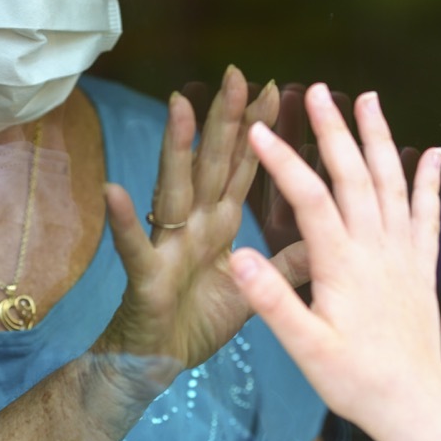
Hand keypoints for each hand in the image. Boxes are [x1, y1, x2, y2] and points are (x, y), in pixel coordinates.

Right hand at [97, 66, 308, 385]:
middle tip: (236, 73)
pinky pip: (134, 246)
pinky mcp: (146, 277)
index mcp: (220, 225)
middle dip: (224, 120)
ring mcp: (167, 246)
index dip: (259, 132)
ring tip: (178, 107)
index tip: (277, 91)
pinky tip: (115, 192)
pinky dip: (124, 221)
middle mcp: (193, 226)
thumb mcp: (257, 293)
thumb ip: (288, 263)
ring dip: (176, 149)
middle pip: (211, 164)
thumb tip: (326, 234)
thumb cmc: (199, 324)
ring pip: (173, 189)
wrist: (157, 366)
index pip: (242, 169)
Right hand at [228, 84, 440, 440]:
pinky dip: (430, 180)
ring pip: (392, 184)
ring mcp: (404, 255)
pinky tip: (432, 152)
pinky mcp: (423, 267)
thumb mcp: (304, 348)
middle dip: (334, 130)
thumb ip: (272, 300)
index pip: (311, 199)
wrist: (413, 406)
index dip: (284, 162)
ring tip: (369, 98)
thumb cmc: (353, 380)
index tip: (261, 130)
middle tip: (317, 90)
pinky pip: (429, 214)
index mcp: (342, 265)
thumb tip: (237, 256)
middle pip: (355, 176)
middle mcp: (377, 249)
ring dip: (380, 139)